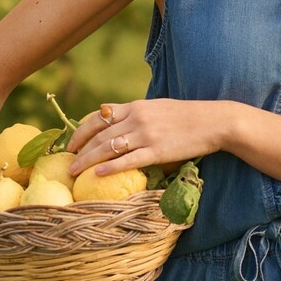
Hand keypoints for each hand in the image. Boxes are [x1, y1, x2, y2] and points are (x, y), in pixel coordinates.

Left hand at [66, 98, 225, 176]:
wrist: (212, 122)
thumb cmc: (186, 116)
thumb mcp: (157, 108)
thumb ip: (137, 114)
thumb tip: (119, 122)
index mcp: (136, 106)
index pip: (100, 116)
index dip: (82, 129)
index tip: (72, 142)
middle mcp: (137, 119)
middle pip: (100, 134)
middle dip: (80, 148)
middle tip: (68, 160)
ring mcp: (146, 135)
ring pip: (109, 148)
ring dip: (88, 160)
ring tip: (74, 171)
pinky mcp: (157, 151)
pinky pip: (128, 160)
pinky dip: (110, 167)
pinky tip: (98, 174)